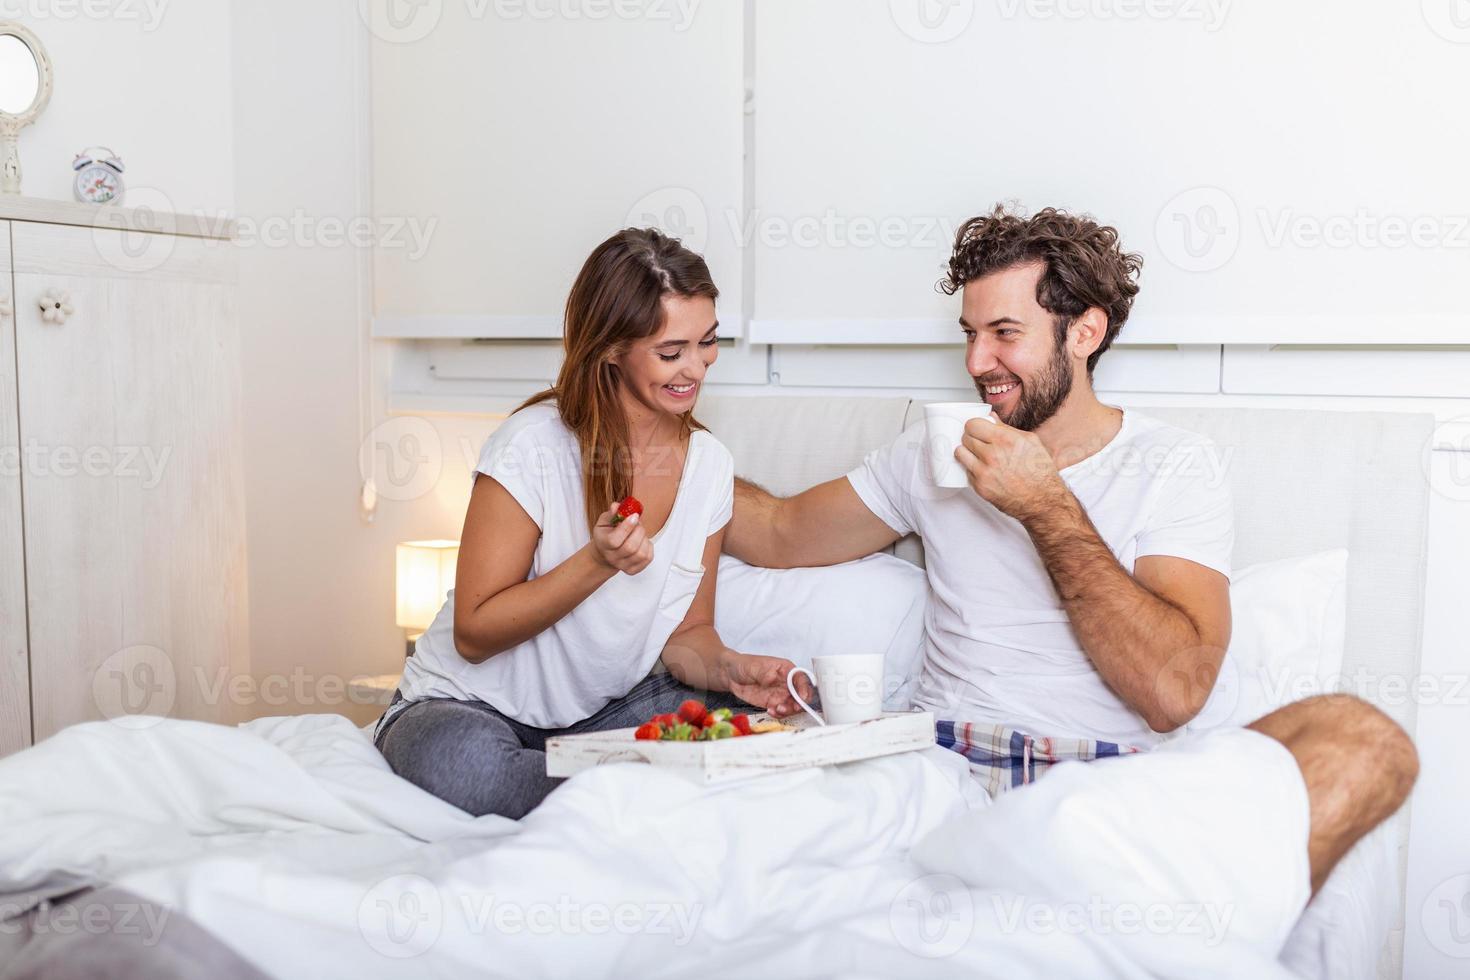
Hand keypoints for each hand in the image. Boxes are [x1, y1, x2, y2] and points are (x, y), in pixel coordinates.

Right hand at [590, 500, 653, 574]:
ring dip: (644, 539)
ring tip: (639, 532)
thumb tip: (617, 506)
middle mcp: (612, 557)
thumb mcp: (605, 521)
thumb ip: (612, 513)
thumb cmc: (607, 534)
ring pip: (641, 554)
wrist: (606, 552)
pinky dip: (648, 546)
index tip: (634, 516)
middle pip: (630, 547)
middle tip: (638, 523)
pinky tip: (642, 541)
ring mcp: (623, 566)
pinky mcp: (634, 570)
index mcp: (603, 544)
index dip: (627, 527)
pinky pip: (648, 558)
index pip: (615, 540)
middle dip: (639, 531)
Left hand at [720, 651, 812, 718]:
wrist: (730, 675)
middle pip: (800, 695)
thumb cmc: (744, 665)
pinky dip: (779, 714)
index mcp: (786, 669)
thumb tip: (772, 677)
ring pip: (793, 705)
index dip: (804, 689)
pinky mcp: (773, 703)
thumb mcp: (753, 666)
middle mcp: (786, 682)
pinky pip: (781, 711)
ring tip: (776, 710)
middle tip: (790, 708)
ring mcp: (780, 694)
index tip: (802, 698)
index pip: (801, 679)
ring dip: (788, 710)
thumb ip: (764, 673)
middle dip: (799, 704)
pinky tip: (770, 711)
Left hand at [954, 416, 1069, 522]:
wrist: (1042, 500)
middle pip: (965, 437)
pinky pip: (966, 471)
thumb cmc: (1040, 472)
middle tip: (980, 442)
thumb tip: (991, 418)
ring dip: (967, 452)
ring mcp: (984, 472)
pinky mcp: (980, 487)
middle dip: (972, 438)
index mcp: (1005, 440)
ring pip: (960, 453)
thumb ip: (1006, 428)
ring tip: (978, 455)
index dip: (975, 426)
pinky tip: (985, 470)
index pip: (972, 424)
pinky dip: (973, 470)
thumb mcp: (1030, 441)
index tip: (977, 429)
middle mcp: (993, 455)